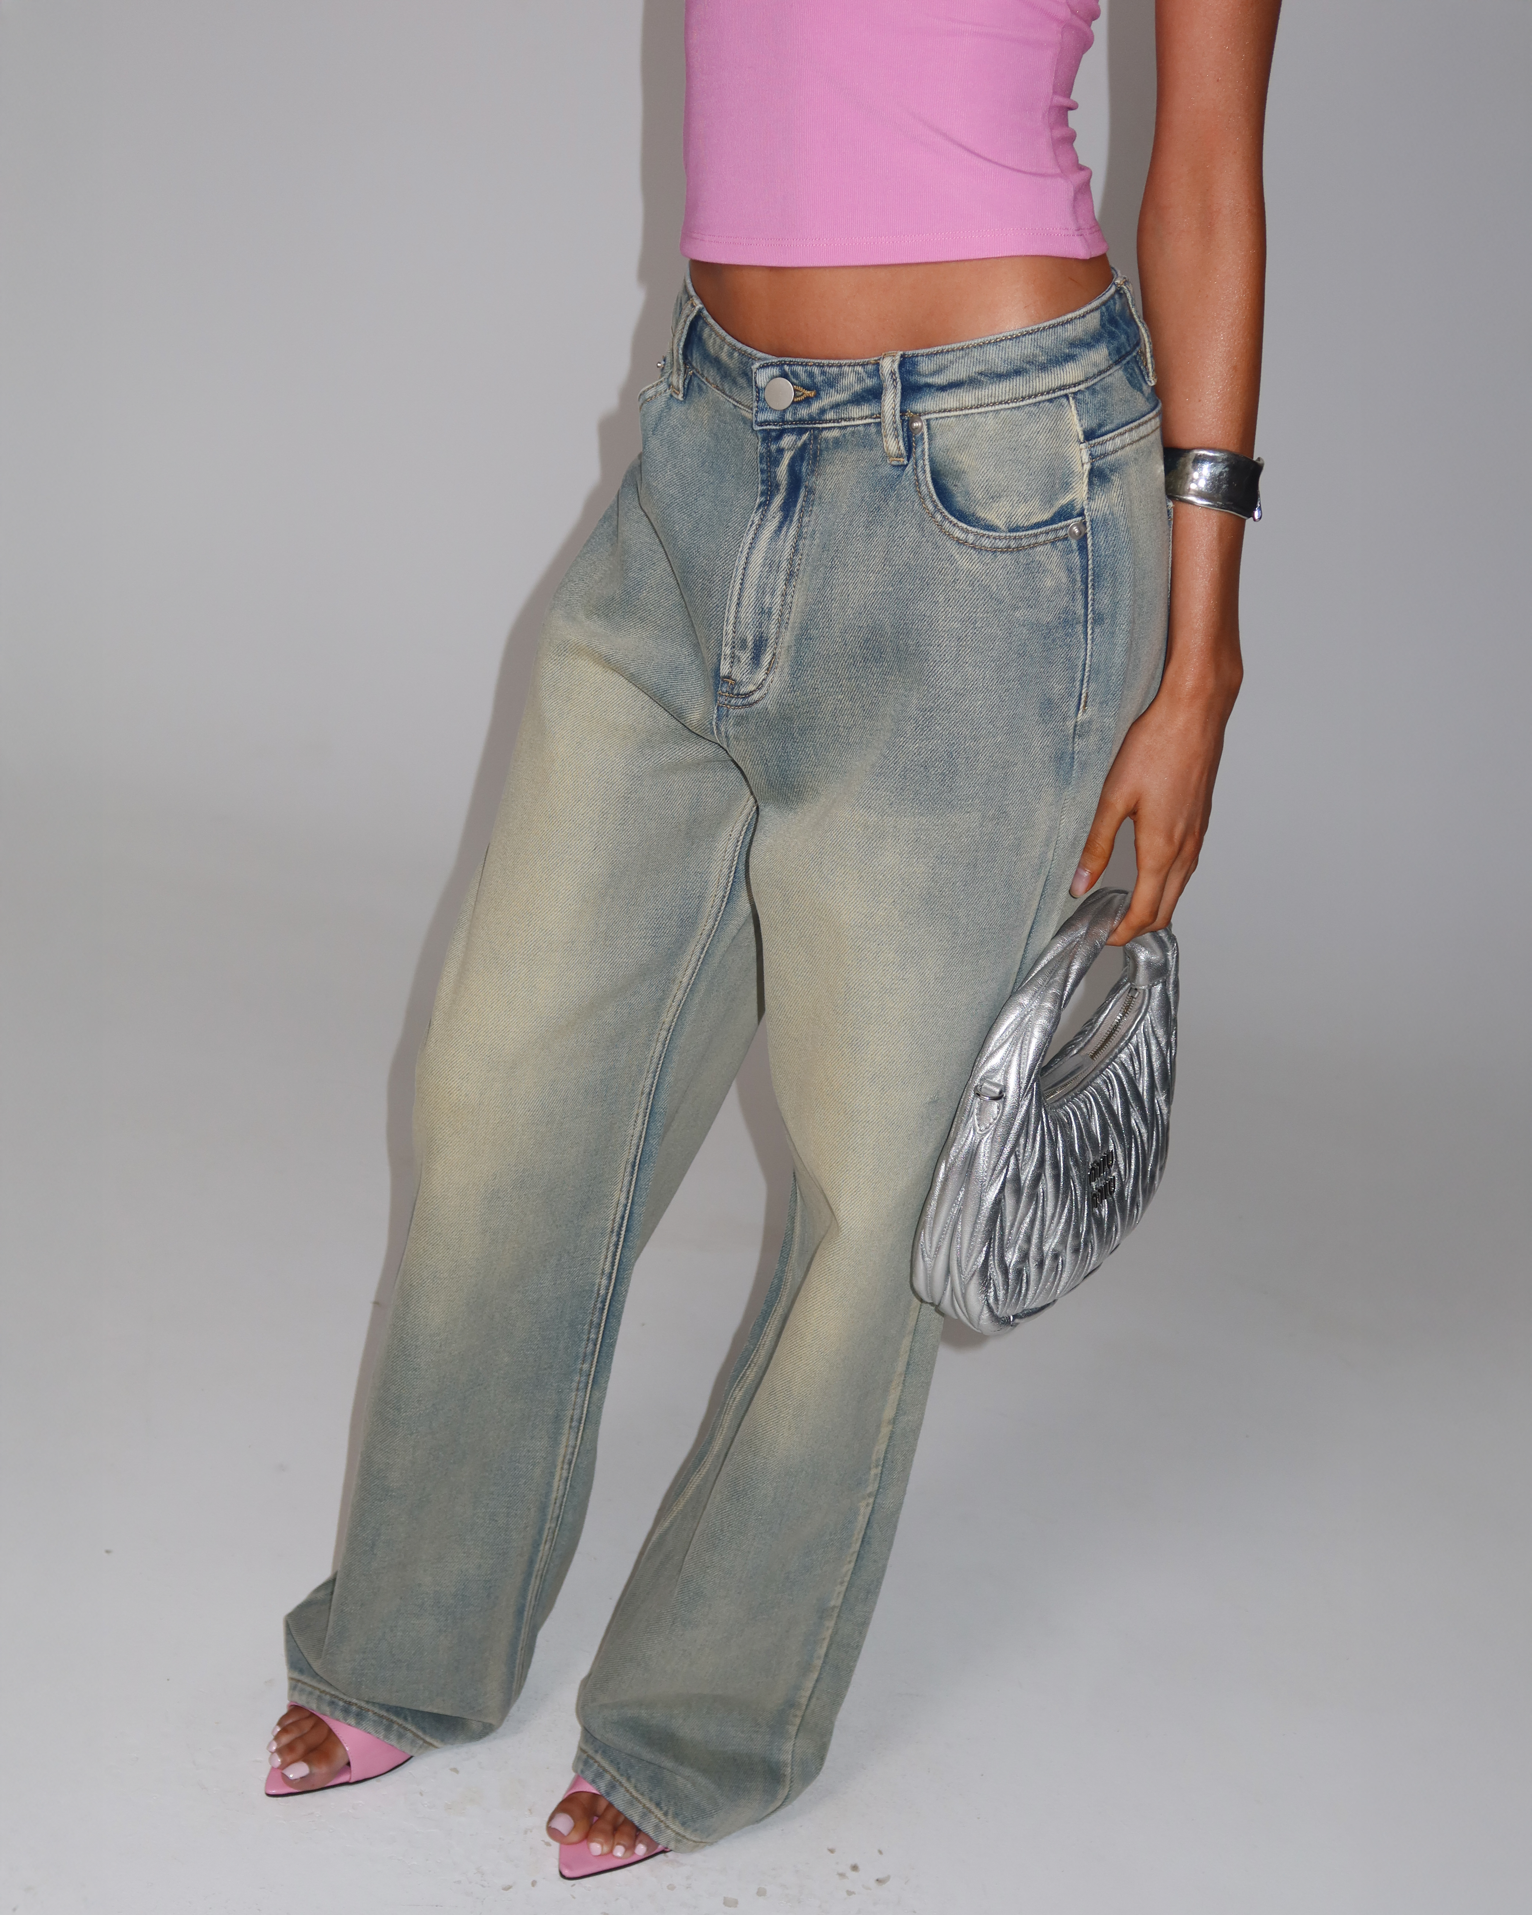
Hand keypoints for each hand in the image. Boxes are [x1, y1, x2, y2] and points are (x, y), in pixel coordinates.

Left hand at [1068, 657, 1240, 945]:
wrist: (1195, 713)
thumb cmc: (1155, 747)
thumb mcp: (1113, 797)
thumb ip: (1096, 846)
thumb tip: (1080, 885)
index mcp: (1162, 850)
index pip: (1145, 913)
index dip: (1121, 932)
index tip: (1100, 936)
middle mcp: (1186, 850)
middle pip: (1166, 910)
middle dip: (1137, 927)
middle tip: (1106, 925)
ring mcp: (1197, 838)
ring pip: (1178, 890)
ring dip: (1153, 905)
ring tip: (1119, 904)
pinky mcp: (1201, 824)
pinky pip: (1185, 869)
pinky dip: (1165, 884)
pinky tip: (1144, 872)